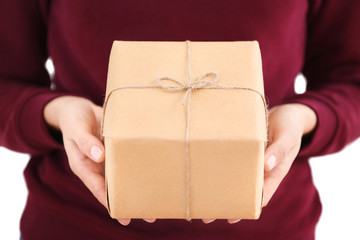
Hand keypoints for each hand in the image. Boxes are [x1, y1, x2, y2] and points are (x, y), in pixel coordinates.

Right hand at [44, 96, 154, 225]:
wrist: (79, 107)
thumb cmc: (74, 119)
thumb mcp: (76, 129)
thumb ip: (85, 142)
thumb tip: (100, 157)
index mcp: (84, 166)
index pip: (98, 188)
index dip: (110, 202)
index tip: (124, 216)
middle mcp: (98, 166)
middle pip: (115, 187)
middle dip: (130, 200)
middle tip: (150, 216)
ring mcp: (109, 157)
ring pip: (125, 175)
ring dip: (138, 185)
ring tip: (157, 199)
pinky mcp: (118, 147)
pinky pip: (129, 158)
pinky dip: (139, 166)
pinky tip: (154, 171)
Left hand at [203, 103, 316, 223]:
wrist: (287, 112)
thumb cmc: (290, 126)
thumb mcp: (288, 136)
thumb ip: (279, 150)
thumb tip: (266, 165)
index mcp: (274, 172)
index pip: (261, 195)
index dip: (247, 208)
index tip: (232, 218)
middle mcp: (261, 170)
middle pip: (243, 190)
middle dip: (227, 202)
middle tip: (207, 214)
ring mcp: (251, 160)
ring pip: (234, 177)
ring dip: (220, 186)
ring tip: (199, 197)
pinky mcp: (243, 149)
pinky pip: (231, 160)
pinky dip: (220, 167)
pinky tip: (204, 169)